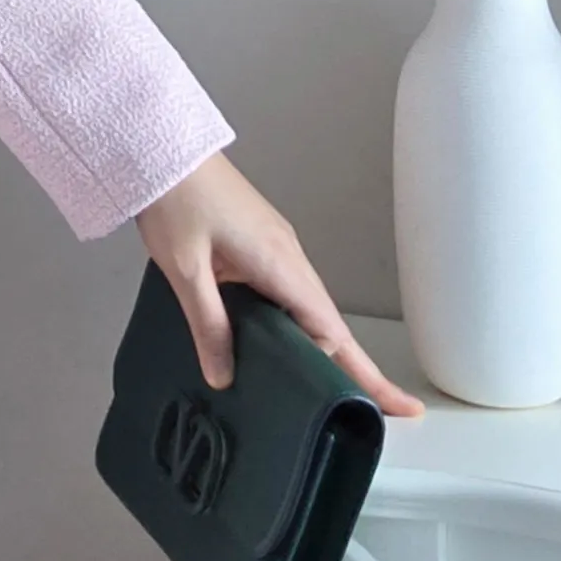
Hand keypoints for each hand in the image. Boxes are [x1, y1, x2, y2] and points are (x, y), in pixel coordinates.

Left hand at [136, 151, 425, 418]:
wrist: (165, 151)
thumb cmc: (176, 202)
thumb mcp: (186, 271)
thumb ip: (208, 325)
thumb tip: (224, 374)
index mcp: (280, 264)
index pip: (331, 331)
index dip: (360, 372)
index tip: (396, 405)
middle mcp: (289, 257)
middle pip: (329, 324)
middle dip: (354, 367)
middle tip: (378, 409)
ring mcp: (277, 249)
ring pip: (308, 309)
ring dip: (321, 346)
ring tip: (326, 389)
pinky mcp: (260, 244)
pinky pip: (288, 293)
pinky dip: (294, 323)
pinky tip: (277, 345)